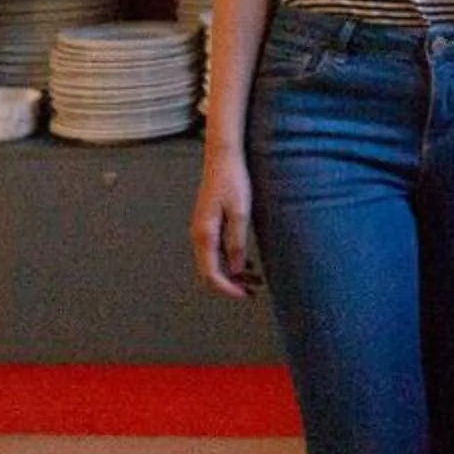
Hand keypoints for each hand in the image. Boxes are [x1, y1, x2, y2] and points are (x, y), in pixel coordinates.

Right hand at [191, 156, 259, 299]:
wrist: (223, 158)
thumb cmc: (233, 181)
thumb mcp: (241, 212)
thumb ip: (236, 242)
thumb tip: (236, 269)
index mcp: (204, 234)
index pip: (211, 274)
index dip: (227, 289)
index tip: (245, 295)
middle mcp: (198, 236)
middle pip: (210, 272)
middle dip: (231, 285)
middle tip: (254, 290)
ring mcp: (202, 231)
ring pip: (214, 263)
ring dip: (232, 274)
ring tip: (255, 279)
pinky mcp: (208, 226)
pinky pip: (216, 252)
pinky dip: (230, 261)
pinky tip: (247, 263)